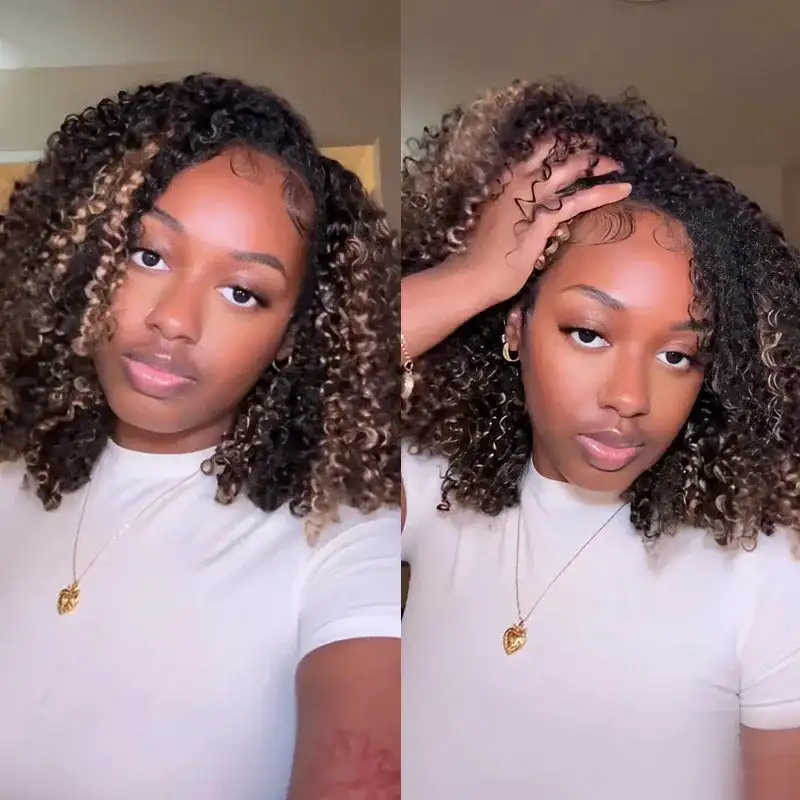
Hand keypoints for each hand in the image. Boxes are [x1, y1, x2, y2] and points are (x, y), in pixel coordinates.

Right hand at [453, 141, 631, 305]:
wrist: (470, 274)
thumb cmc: (479, 254)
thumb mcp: (496, 220)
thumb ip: (514, 208)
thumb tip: (531, 209)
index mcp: (505, 180)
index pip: (536, 152)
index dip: (558, 146)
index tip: (574, 146)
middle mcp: (518, 182)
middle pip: (557, 155)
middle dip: (582, 150)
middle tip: (600, 153)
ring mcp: (531, 199)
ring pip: (571, 171)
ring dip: (597, 166)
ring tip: (616, 166)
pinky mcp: (543, 220)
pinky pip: (579, 201)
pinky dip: (603, 193)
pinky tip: (623, 189)